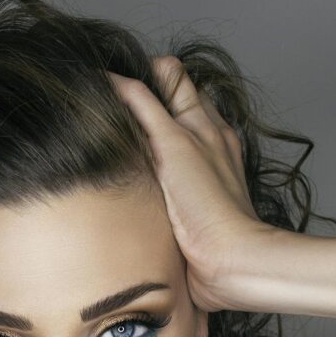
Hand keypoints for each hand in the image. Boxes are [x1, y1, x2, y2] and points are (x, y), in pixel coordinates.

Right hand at [108, 57, 268, 311]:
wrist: (228, 262)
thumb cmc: (209, 204)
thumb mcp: (174, 144)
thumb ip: (145, 108)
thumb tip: (115, 77)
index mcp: (203, 122)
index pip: (170, 76)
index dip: (142, 74)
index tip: (113, 87)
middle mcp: (202, 143)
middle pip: (165, 107)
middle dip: (137, 105)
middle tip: (107, 117)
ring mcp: (196, 175)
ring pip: (161, 143)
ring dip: (138, 141)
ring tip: (112, 149)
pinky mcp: (187, 206)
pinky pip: (160, 179)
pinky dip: (144, 174)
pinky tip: (130, 184)